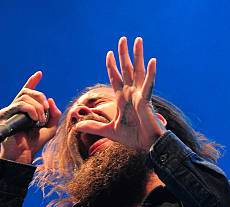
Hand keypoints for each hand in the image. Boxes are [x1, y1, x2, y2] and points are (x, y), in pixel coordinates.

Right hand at [0, 71, 60, 163]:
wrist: (24, 154)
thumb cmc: (34, 143)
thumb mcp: (50, 129)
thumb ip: (54, 115)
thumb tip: (51, 99)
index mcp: (25, 109)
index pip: (28, 91)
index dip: (33, 81)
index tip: (40, 73)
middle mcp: (15, 107)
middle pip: (29, 92)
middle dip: (41, 99)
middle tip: (46, 112)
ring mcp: (9, 110)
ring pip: (25, 97)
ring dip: (37, 107)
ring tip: (40, 120)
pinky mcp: (5, 114)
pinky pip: (20, 104)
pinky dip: (31, 110)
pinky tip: (34, 119)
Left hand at [74, 36, 166, 151]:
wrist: (146, 145)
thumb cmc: (133, 137)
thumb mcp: (109, 131)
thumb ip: (94, 127)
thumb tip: (76, 126)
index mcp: (122, 99)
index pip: (116, 78)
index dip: (112, 66)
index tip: (108, 54)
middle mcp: (131, 94)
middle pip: (127, 69)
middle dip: (124, 54)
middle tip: (122, 39)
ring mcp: (139, 96)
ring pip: (138, 71)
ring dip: (138, 55)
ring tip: (138, 40)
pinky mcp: (146, 101)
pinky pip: (149, 85)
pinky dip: (151, 73)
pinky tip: (153, 60)